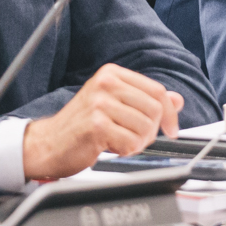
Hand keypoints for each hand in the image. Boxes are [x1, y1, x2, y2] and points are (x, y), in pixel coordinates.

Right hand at [20, 64, 182, 180]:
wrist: (47, 144)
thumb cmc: (80, 125)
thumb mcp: (114, 104)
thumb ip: (144, 100)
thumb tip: (177, 100)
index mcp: (112, 74)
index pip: (157, 90)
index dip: (169, 113)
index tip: (171, 128)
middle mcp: (105, 83)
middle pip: (155, 109)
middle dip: (151, 131)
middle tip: (136, 140)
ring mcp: (100, 103)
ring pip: (145, 128)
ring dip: (138, 143)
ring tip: (120, 143)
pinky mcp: (96, 125)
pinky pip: (131, 143)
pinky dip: (126, 151)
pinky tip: (112, 148)